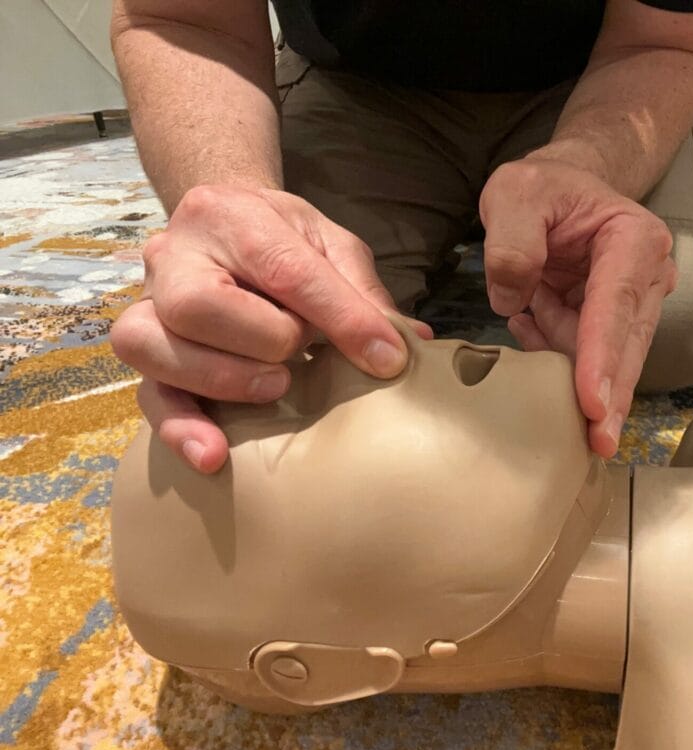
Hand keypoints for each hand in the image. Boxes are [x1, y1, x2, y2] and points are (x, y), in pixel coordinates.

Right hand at [111, 184, 430, 472]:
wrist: (224, 224)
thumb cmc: (282, 238)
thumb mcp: (330, 245)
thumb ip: (363, 292)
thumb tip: (413, 342)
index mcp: (232, 217)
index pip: (283, 268)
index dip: (340, 317)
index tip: (385, 358)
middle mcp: (174, 255)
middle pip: (197, 305)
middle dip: (262, 340)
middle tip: (300, 353)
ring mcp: (148, 304)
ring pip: (153, 346)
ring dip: (222, 379)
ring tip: (274, 387)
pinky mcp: (144, 351)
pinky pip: (148, 394)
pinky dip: (181, 427)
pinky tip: (215, 455)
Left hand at [479, 158, 676, 457]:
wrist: (562, 187)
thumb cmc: (542, 188)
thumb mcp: (515, 195)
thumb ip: (513, 242)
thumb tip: (513, 297)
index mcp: (633, 240)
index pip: (613, 308)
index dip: (602, 359)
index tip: (593, 406)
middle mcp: (646, 277)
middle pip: (626, 348)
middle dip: (609, 397)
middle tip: (597, 444)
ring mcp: (634, 305)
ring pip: (604, 359)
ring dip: (562, 352)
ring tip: (532, 300)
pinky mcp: (613, 326)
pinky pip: (582, 355)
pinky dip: (552, 344)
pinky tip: (533, 313)